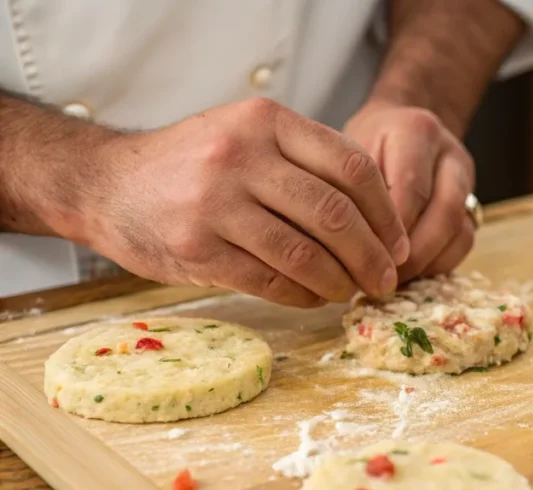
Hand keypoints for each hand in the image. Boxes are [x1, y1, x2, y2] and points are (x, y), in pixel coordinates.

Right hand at [76, 97, 408, 306]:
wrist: (107, 184)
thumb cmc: (194, 164)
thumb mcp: (248, 137)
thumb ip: (306, 162)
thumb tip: (379, 220)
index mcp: (266, 122)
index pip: (352, 167)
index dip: (387, 213)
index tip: (399, 243)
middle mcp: (241, 155)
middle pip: (335, 214)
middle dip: (372, 256)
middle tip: (386, 280)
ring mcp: (215, 201)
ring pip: (305, 253)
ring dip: (339, 282)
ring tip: (351, 293)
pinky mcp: (196, 246)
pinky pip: (270, 280)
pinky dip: (303, 295)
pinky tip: (314, 298)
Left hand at [344, 102, 475, 282]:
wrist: (400, 126)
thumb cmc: (366, 145)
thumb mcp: (351, 152)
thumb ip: (354, 191)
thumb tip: (349, 246)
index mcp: (417, 132)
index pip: (411, 189)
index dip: (392, 230)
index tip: (368, 257)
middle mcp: (450, 154)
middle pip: (445, 212)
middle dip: (415, 253)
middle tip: (384, 276)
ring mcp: (467, 181)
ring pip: (460, 231)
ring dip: (428, 262)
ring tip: (396, 279)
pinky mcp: (471, 204)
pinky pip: (464, 242)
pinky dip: (439, 263)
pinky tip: (411, 274)